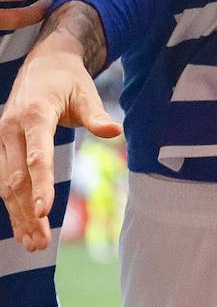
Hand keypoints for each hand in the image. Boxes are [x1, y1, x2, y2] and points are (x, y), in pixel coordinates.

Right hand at [0, 17, 119, 250]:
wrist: (42, 63)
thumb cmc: (68, 80)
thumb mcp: (86, 92)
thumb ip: (96, 115)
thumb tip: (114, 130)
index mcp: (35, 114)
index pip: (37, 155)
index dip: (41, 184)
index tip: (45, 211)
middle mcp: (11, 129)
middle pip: (17, 178)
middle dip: (27, 212)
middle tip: (41, 243)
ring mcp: (1, 138)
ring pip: (6, 184)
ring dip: (17, 215)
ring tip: (33, 243)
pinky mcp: (0, 147)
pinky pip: (3, 180)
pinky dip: (12, 205)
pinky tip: (23, 227)